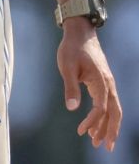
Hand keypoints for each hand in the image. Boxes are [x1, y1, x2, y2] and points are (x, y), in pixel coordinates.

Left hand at [57, 19, 121, 150]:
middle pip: (115, 113)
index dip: (92, 122)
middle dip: (110, 131)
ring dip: (107, 126)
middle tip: (104, 147)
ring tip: (98, 141)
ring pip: (113, 110)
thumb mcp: (67, 66)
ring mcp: (108, 84)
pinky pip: (108, 103)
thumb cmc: (72, 48)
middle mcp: (109, 85)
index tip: (81, 131)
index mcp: (101, 82)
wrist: (80, 33)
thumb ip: (71, 87)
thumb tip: (73, 108)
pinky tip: (95, 123)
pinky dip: (104, 115)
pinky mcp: (103, 83)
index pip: (101, 109)